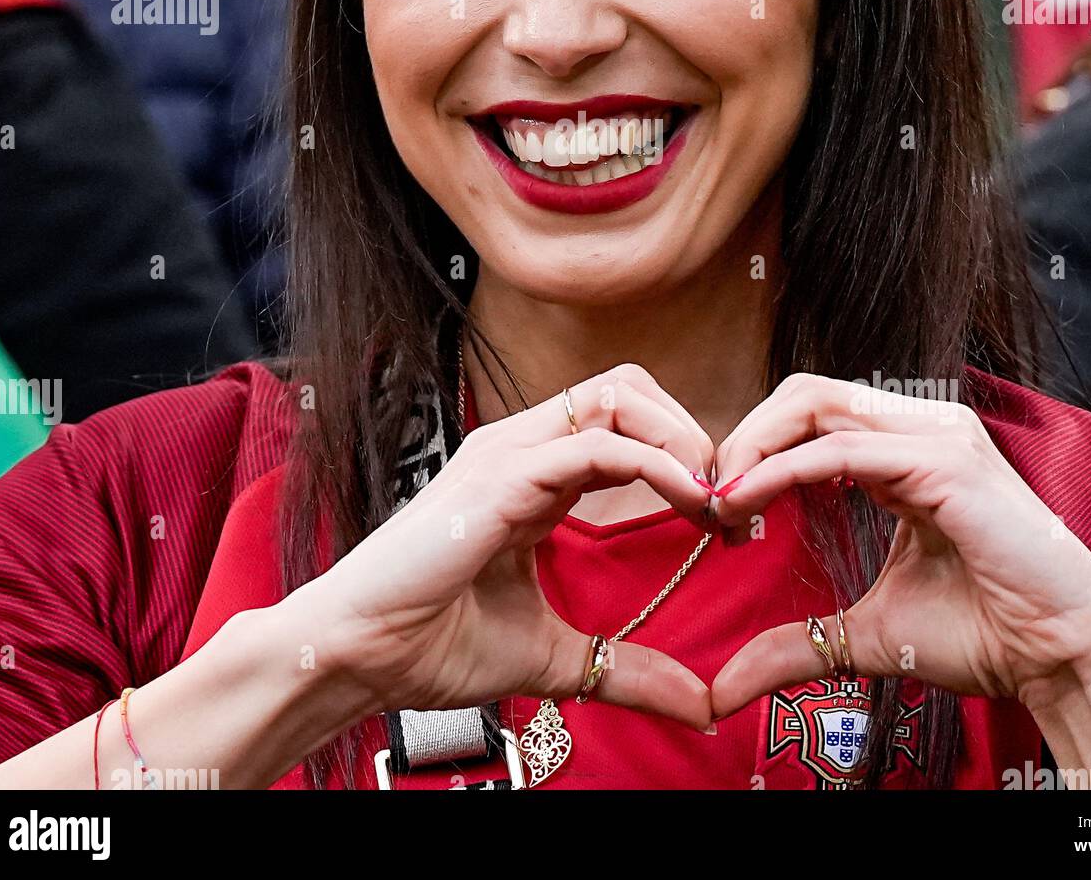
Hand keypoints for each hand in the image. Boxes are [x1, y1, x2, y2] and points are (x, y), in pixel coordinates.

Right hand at [303, 364, 715, 729]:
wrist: (359, 657)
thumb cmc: (434, 645)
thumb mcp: (556, 657)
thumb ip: (626, 669)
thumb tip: (701, 704)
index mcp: (534, 475)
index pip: (626, 423)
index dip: (686, 458)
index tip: (728, 522)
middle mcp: (523, 448)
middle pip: (630, 387)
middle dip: (692, 432)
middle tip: (731, 498)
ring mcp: (510, 454)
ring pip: (619, 395)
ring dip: (682, 438)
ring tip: (716, 496)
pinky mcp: (500, 476)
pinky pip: (597, 445)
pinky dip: (656, 464)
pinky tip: (689, 502)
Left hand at [708, 374, 1090, 716]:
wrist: (1063, 656)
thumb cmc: (985, 633)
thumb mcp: (868, 633)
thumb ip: (797, 644)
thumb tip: (723, 689)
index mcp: (905, 448)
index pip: (808, 414)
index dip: (754, 452)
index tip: (719, 513)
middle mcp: (921, 426)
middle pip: (802, 394)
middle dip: (744, 439)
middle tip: (710, 500)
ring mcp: (937, 435)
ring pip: (813, 404)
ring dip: (753, 448)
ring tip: (722, 503)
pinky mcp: (946, 461)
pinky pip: (839, 450)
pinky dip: (781, 471)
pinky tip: (749, 503)